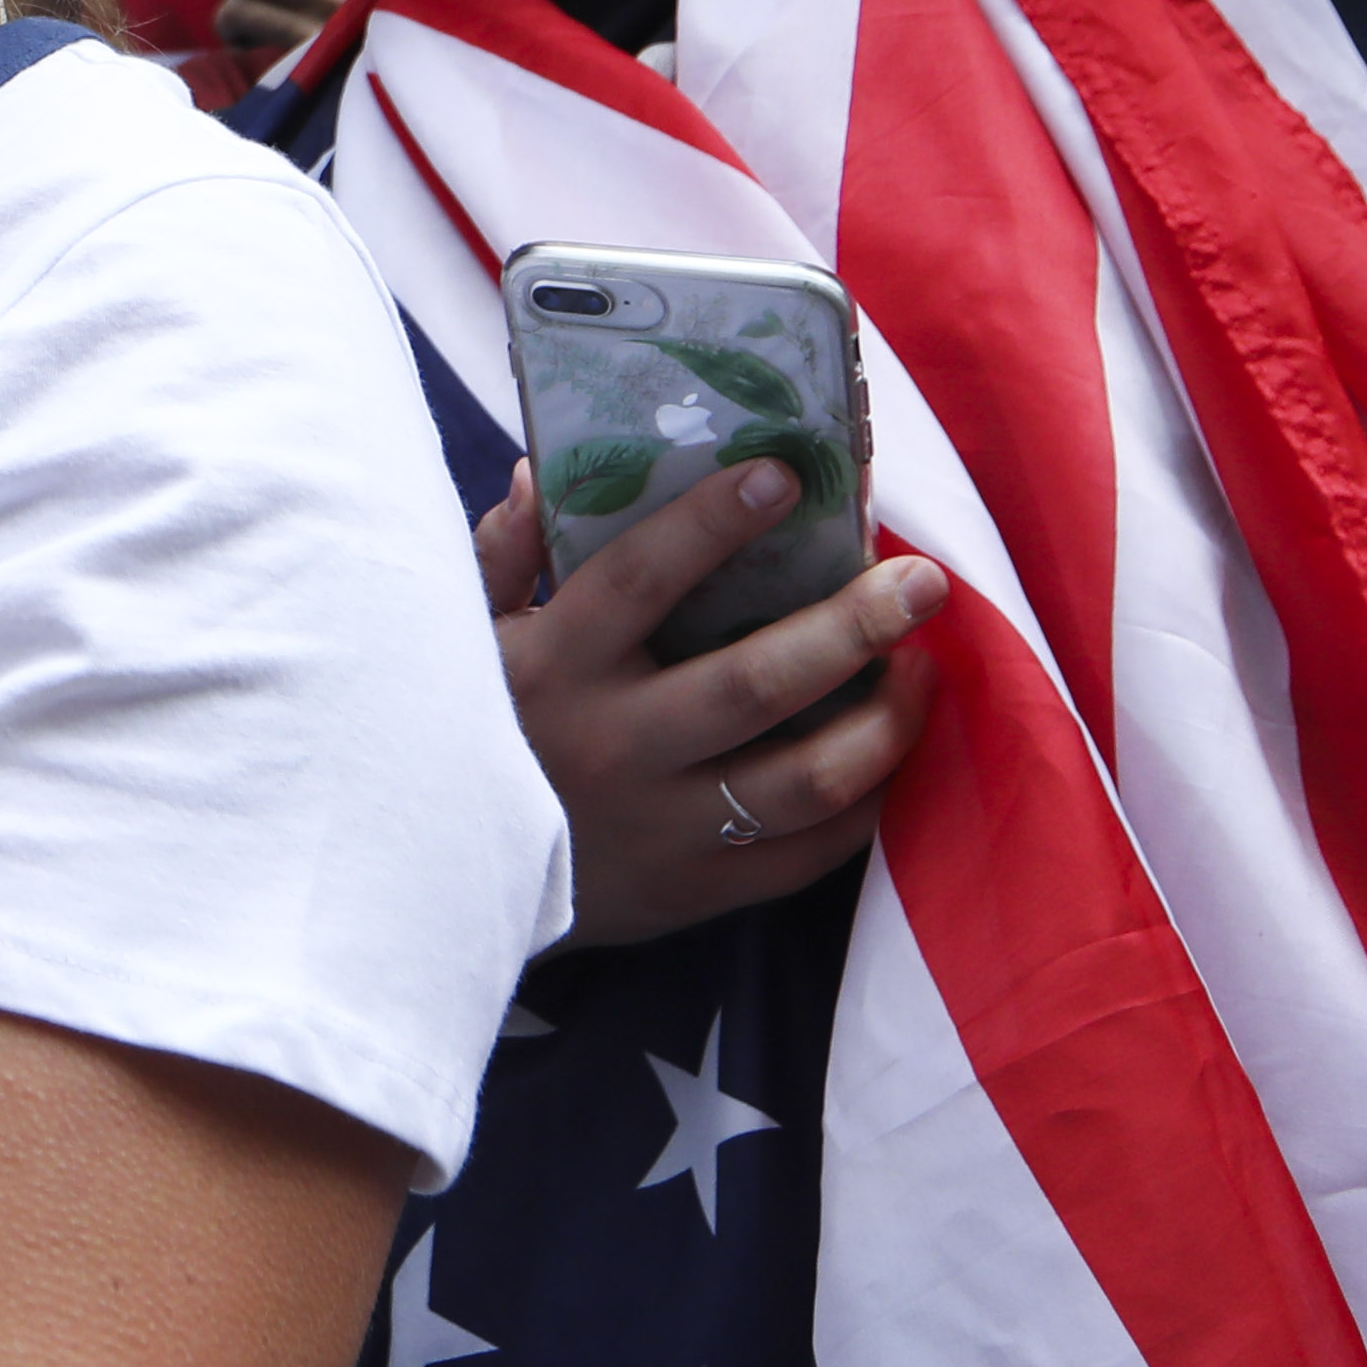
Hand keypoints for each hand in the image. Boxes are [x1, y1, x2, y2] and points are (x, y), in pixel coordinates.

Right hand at [469, 460, 945, 942]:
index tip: (785, 475)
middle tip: (923, 580)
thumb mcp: (463, 638)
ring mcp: (660, 828)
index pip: (639, 581)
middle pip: (755, 684)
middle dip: (852, 627)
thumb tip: (544, 476)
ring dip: (883, 722)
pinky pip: (805, 855)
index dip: (712, 524)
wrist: (442, 887)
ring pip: (802, 780)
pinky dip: (864, 805)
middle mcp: (613, 746)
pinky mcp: (693, 892)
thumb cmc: (472, 730)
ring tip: (925, 669)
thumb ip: (502, 556)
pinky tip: (890, 753)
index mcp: (554, 666)